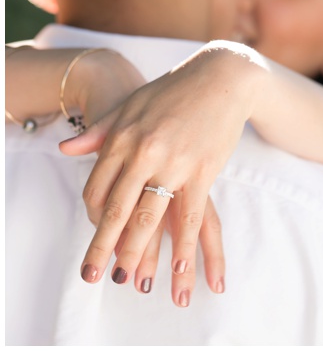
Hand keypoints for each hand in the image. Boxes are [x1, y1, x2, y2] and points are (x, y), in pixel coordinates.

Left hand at [60, 46, 253, 304]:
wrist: (221, 76)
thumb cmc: (176, 90)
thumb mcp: (132, 105)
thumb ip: (100, 130)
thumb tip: (66, 148)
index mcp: (122, 137)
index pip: (97, 187)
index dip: (93, 217)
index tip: (95, 235)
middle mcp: (142, 152)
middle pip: (117, 209)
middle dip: (103, 247)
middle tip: (92, 276)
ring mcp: (173, 163)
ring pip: (148, 217)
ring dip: (137, 253)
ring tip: (128, 280)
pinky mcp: (202, 170)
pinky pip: (188, 215)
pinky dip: (182, 243)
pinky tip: (177, 265)